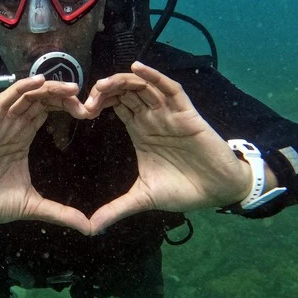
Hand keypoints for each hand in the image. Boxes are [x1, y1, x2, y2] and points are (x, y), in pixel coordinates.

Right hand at [0, 76, 91, 233]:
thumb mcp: (31, 206)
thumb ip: (59, 212)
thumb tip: (88, 228)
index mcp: (22, 140)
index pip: (47, 113)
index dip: (67, 108)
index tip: (88, 112)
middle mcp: (12, 127)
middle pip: (40, 101)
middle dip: (63, 96)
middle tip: (86, 98)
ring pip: (25, 96)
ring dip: (48, 88)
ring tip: (70, 87)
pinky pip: (4, 101)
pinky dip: (20, 88)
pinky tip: (38, 81)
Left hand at [85, 61, 251, 232]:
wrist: (218, 191)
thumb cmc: (183, 189)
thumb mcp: (143, 199)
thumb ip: (116, 209)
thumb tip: (90, 229)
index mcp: (140, 131)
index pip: (115, 107)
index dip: (97, 103)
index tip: (80, 111)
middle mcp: (152, 118)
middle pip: (125, 92)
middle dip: (104, 90)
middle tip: (87, 98)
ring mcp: (169, 114)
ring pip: (143, 87)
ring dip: (122, 81)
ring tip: (102, 84)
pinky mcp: (186, 114)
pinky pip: (170, 89)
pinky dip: (154, 77)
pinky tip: (137, 68)